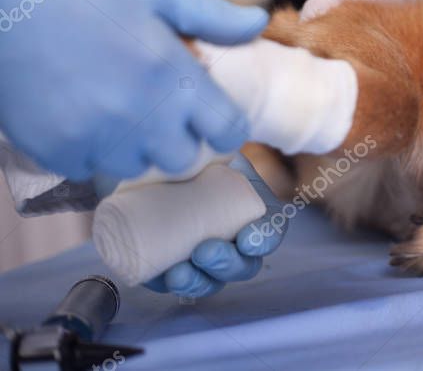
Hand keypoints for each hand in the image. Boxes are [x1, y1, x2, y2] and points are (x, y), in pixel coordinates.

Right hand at [0, 0, 267, 179]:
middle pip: (183, 157)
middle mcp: (139, 116)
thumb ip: (212, 14)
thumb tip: (258, 24)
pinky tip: (83, 111)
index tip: (210, 108)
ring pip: (136, 166)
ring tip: (118, 103)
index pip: (227, 131)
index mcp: (172, 75)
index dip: (225, 122)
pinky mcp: (53, 148)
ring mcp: (93, 137)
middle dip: (180, 134)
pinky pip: (90, 167)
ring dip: (136, 144)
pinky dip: (92, 148)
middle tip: (160, 100)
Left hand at [141, 156, 286, 298]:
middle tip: (205, 251)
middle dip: (228, 263)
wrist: (152, 162)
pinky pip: (179, 283)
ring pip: (214, 280)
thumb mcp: (213, 148)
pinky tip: (166, 277)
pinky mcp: (173, 265)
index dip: (265, 240)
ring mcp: (205, 256)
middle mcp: (233, 238)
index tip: (247, 239)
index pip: (270, 231)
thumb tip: (226, 140)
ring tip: (180, 272)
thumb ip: (223, 147)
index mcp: (253, 209)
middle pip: (244, 264)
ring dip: (201, 281)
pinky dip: (174, 284)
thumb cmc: (191, 153)